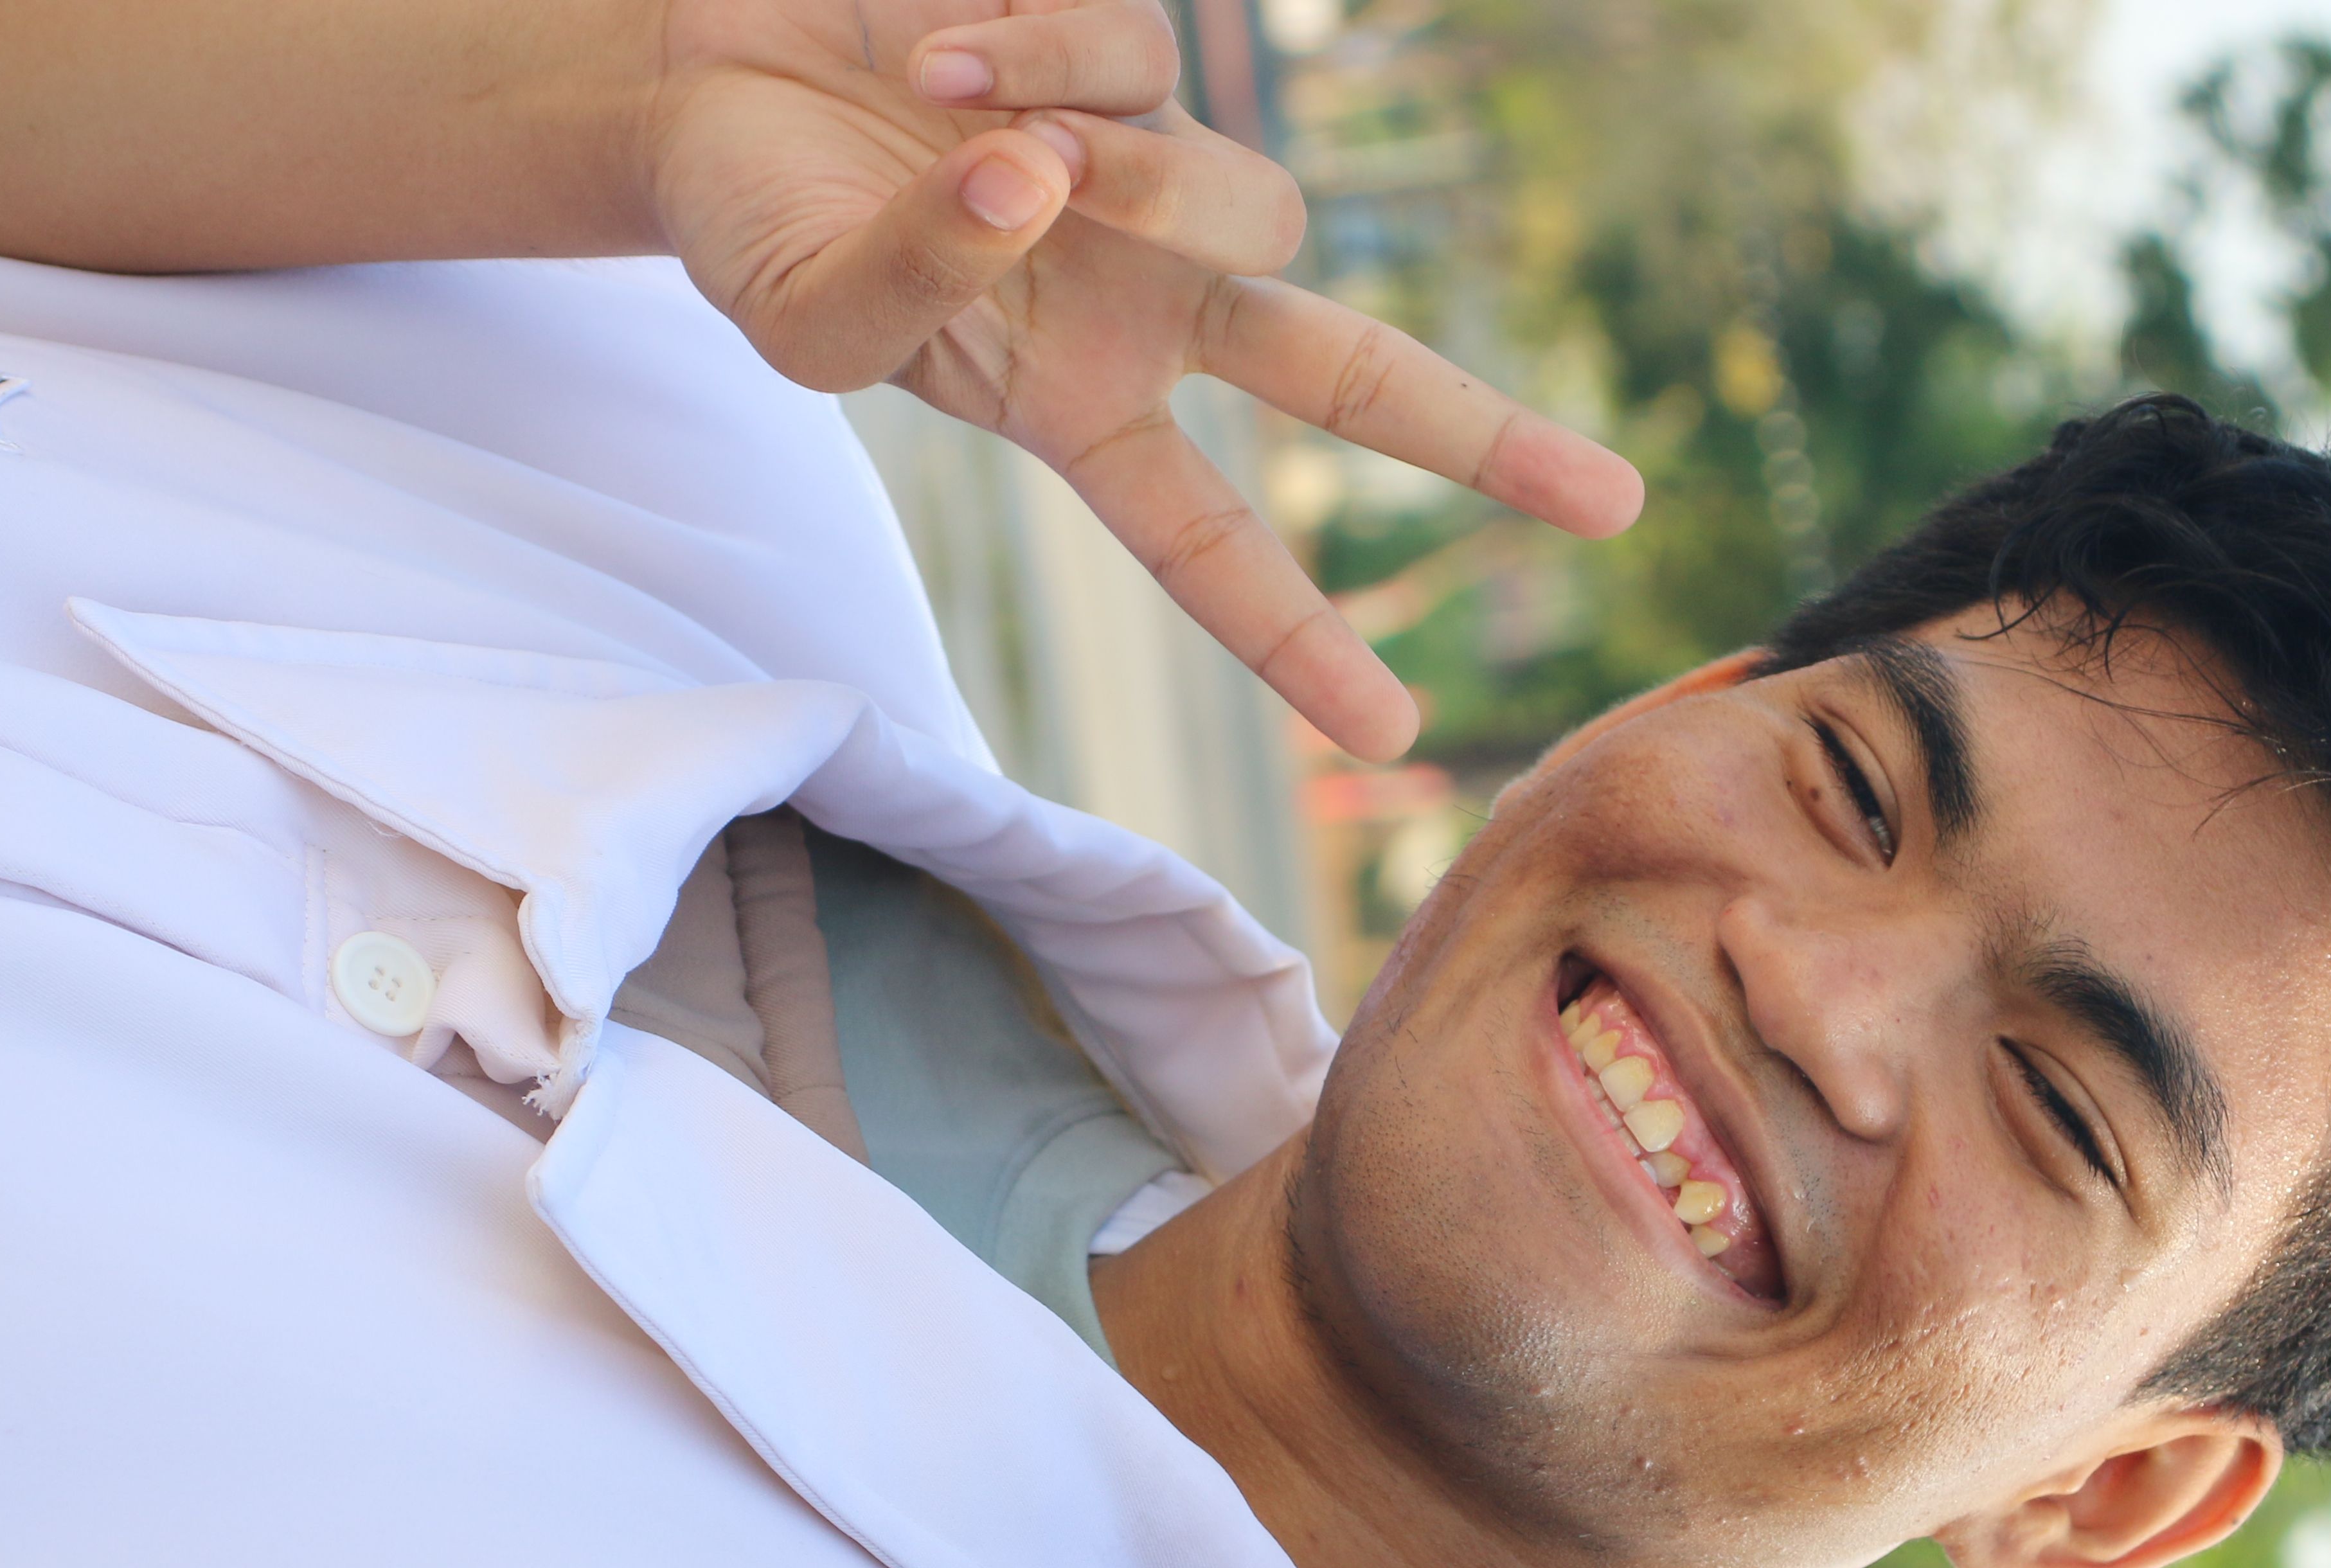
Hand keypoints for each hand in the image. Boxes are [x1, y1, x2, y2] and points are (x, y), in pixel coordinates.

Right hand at [645, 0, 1643, 760]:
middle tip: (1615, 507)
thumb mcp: (806, 313)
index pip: (1207, 549)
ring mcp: (1155, 173)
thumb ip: (915, 283)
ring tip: (954, 109)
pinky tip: (942, 48)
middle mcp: (1150, 304)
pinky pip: (1136, 50)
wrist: (714, 77)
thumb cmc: (756, 226)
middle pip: (1351, 377)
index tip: (1391, 736)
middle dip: (1483, 439)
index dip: (1295, 641)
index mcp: (1082, 409)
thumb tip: (1046, 181)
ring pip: (1242, 197)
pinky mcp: (1132, 48)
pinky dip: (1031, 46)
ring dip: (1118, 164)